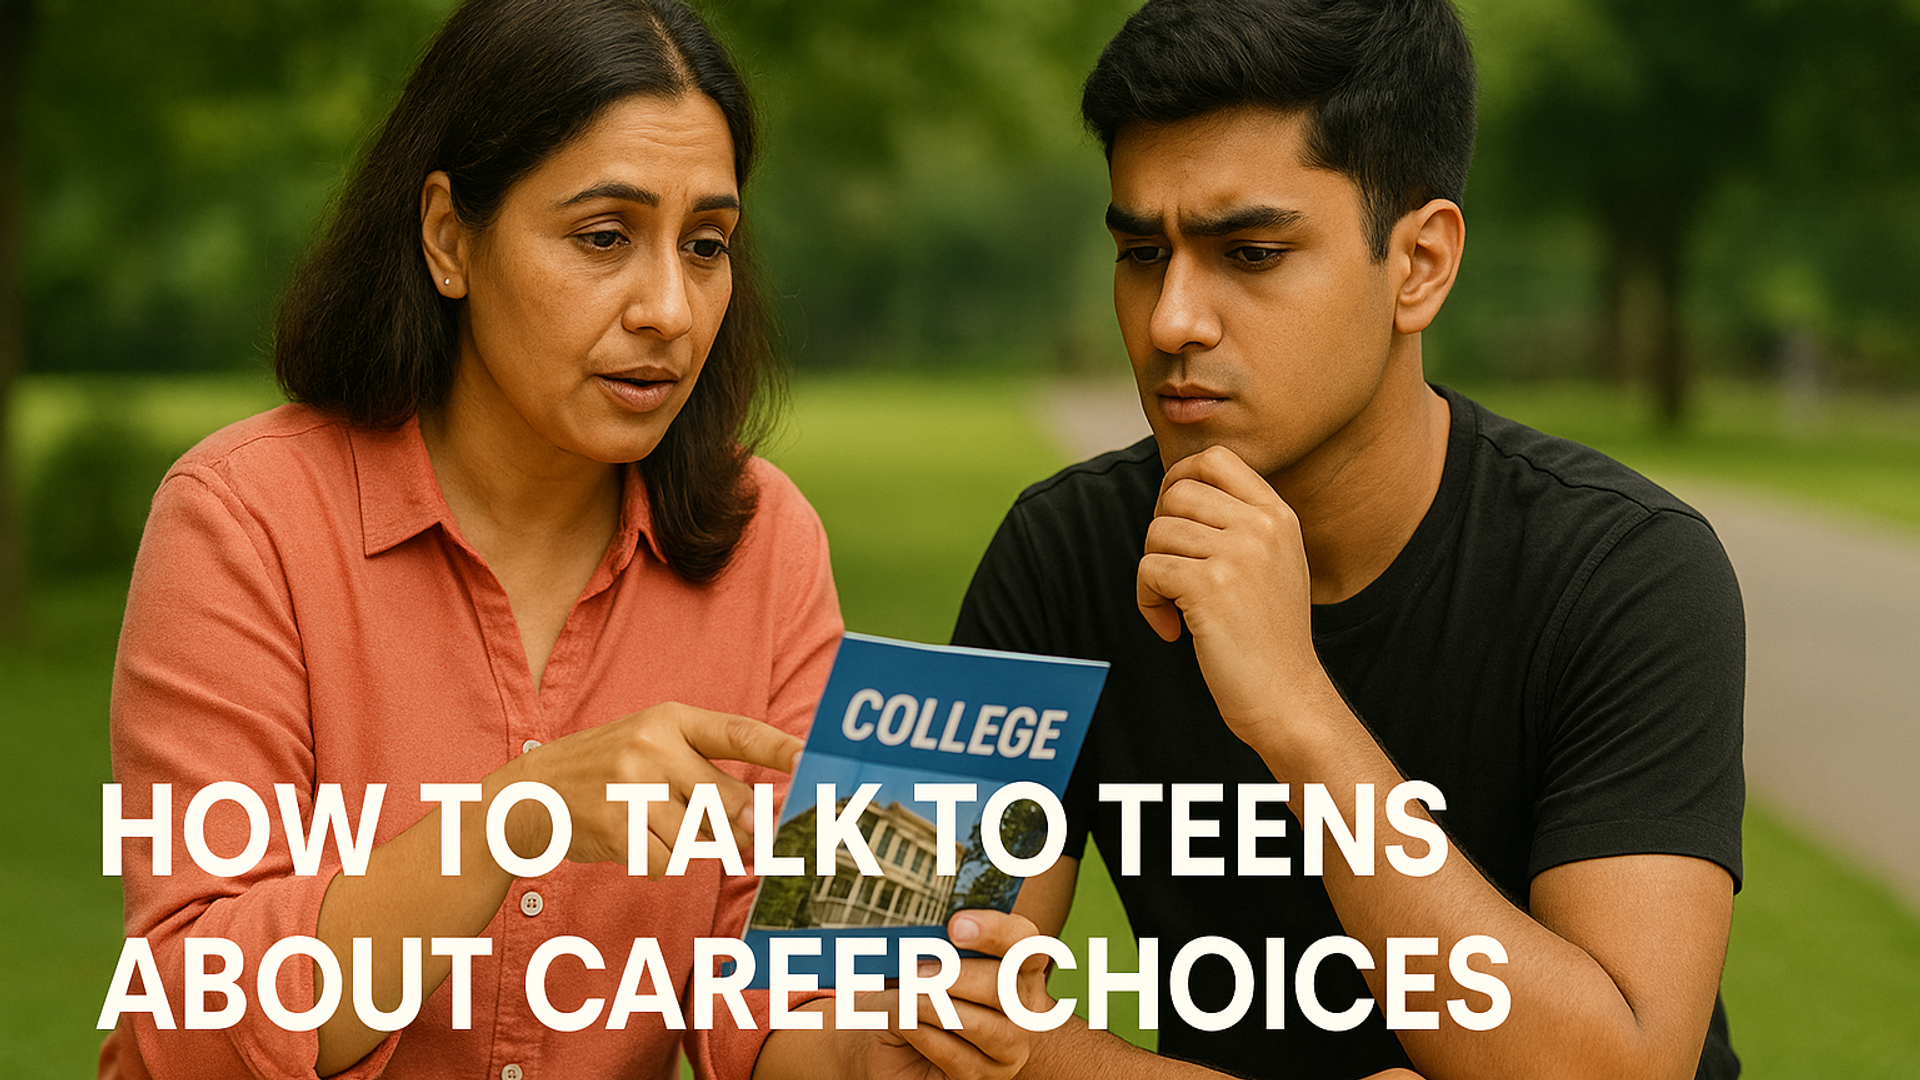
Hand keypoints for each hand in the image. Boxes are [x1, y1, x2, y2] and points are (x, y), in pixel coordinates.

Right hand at [496, 701, 799, 875]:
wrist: (531, 793)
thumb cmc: (608, 771)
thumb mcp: (653, 748)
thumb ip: (706, 773)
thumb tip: (761, 822)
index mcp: (669, 718)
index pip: (738, 733)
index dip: (780, 750)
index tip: (813, 762)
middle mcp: (652, 746)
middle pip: (728, 801)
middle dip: (741, 829)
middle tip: (746, 841)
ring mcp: (631, 786)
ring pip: (698, 838)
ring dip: (686, 845)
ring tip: (651, 824)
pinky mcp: (616, 826)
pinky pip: (667, 862)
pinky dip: (658, 862)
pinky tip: (631, 842)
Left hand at [861, 910, 1053, 1079]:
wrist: (910, 1048)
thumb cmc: (926, 993)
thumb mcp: (932, 963)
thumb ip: (931, 947)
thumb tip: (911, 937)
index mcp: (1020, 967)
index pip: (1024, 942)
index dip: (994, 931)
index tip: (955, 926)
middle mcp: (1025, 1007)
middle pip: (1003, 985)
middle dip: (955, 975)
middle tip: (914, 971)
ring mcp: (1010, 1046)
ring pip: (980, 1025)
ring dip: (931, 1007)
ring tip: (901, 998)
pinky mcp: (986, 1076)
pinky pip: (955, 1055)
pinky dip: (923, 1035)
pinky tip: (904, 1024)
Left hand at [1134, 445, 1323, 734]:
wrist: (1287, 697)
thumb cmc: (1269, 636)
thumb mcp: (1273, 562)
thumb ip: (1241, 522)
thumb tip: (1176, 489)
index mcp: (1278, 515)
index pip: (1214, 459)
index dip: (1179, 479)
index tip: (1173, 518)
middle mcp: (1262, 526)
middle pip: (1176, 493)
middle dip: (1161, 532)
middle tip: (1174, 573)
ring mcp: (1239, 554)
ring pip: (1157, 531)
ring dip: (1154, 573)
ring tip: (1177, 606)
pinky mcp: (1212, 586)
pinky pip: (1149, 570)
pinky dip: (1147, 601)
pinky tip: (1171, 628)